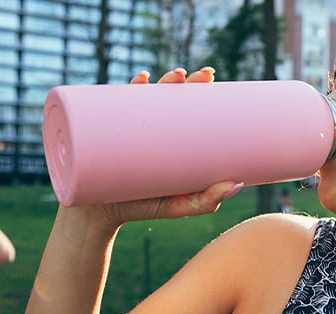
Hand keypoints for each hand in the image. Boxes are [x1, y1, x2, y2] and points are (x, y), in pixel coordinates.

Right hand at [63, 67, 242, 226]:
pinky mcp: (109, 132)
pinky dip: (129, 89)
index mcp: (171, 139)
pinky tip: (140, 81)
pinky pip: (116, 106)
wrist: (98, 214)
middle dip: (186, 80)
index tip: (211, 78)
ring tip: (176, 77)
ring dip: (163, 80)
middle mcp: (151, 129)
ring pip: (146, 96)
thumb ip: (206, 200)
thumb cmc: (142, 208)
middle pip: (170, 97)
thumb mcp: (178, 206)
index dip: (201, 90)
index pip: (188, 108)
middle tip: (201, 76)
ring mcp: (130, 129)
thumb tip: (237, 184)